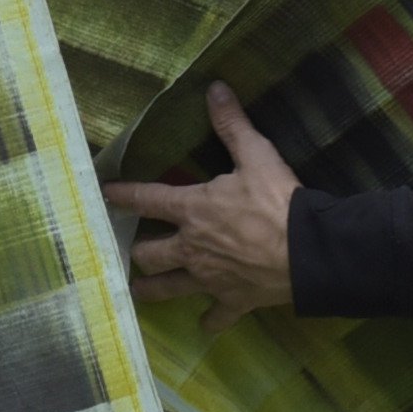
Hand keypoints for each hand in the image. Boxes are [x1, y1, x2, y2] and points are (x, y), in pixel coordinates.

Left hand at [104, 83, 301, 318]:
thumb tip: (214, 88)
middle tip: (132, 249)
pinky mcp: (233, 300)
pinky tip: (205, 324)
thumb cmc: (277, 202)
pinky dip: (211, 320)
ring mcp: (209, 278)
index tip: (105, 194)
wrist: (307, 252)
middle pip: (149, 254)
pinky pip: (216, 316)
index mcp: (192, 210)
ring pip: (169, 289)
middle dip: (138, 251)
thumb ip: (232, 124)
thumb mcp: (256, 156)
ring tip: (139, 290)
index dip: (123, 195)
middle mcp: (191, 248)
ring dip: (153, 290)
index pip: (146, 199)